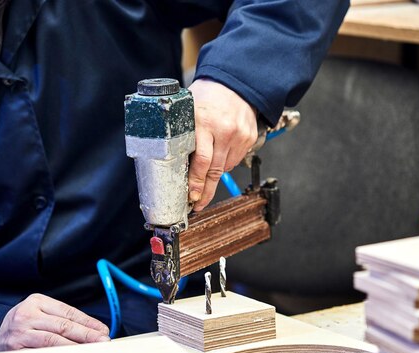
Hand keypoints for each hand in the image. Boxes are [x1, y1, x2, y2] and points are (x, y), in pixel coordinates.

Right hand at [0, 293, 109, 350]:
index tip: (103, 331)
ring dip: (75, 348)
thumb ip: (64, 318)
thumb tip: (95, 330)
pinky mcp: (14, 351)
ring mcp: (19, 334)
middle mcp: (26, 316)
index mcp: (36, 301)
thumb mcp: (41, 311)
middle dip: (86, 335)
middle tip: (102, 341)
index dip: (88, 322)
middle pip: (62, 326)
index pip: (68, 312)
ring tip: (90, 352)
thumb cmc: (24, 322)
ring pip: (52, 341)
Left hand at [188, 79, 257, 210]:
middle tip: (198, 204)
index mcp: (203, 123)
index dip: (196, 183)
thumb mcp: (187, 110)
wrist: (234, 83)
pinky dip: (225, 163)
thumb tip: (170, 164)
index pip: (200, 161)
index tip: (192, 197)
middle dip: (205, 191)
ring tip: (205, 180)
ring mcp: (239, 135)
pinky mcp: (249, 138)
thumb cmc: (206, 97)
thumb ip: (182, 134)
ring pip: (225, 168)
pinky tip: (219, 156)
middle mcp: (224, 130)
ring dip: (214, 176)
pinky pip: (235, 160)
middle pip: (214, 170)